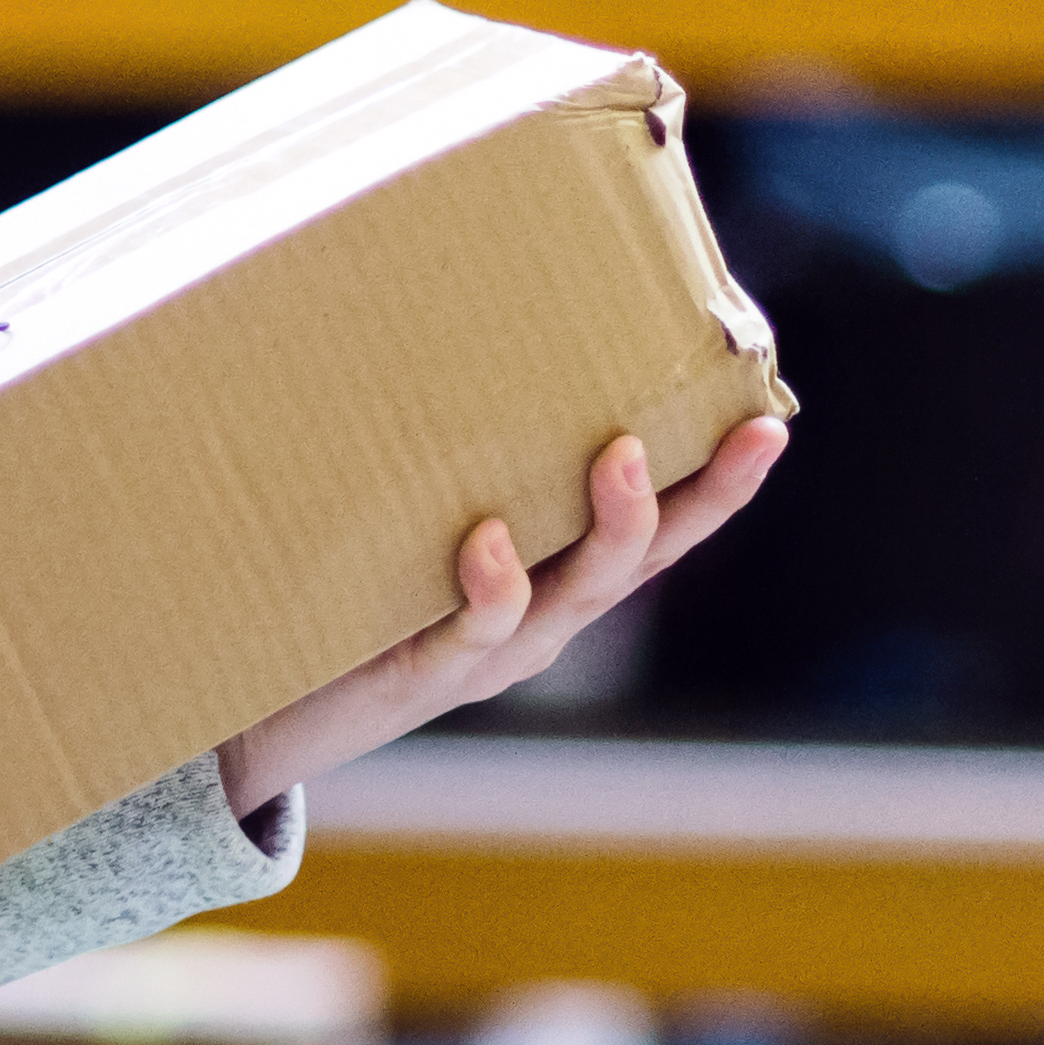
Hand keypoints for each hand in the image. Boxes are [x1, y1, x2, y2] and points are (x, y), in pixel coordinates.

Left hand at [210, 418, 789, 815]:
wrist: (275, 718)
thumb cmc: (347, 599)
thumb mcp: (413, 524)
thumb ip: (446, 462)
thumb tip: (440, 327)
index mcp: (553, 581)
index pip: (658, 531)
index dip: (720, 486)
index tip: (769, 424)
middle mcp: (543, 620)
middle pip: (643, 558)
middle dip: (702, 497)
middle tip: (745, 433)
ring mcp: (494, 650)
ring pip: (577, 592)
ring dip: (611, 526)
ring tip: (623, 454)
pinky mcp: (427, 670)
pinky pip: (474, 628)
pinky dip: (492, 584)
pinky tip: (489, 539)